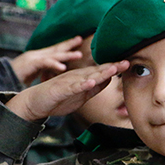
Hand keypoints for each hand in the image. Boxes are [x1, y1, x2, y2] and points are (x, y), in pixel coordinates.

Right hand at [6, 61, 129, 121]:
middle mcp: (77, 77)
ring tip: (113, 68)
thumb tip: (108, 81)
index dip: (114, 68)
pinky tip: (90, 82)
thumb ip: (94, 88)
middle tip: (127, 62)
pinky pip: (72, 87)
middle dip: (112, 67)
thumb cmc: (58, 98)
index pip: (101, 72)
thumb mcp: (81, 95)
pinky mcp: (60, 89)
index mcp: (83, 78)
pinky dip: (82, 84)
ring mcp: (69, 82)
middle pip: (97, 71)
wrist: (35, 102)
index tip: (129, 64)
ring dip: (101, 73)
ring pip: (87, 76)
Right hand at [10, 36, 84, 85]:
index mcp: (38, 57)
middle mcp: (36, 55)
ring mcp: (33, 58)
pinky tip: (62, 67)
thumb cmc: (14, 78)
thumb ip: (43, 72)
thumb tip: (55, 72)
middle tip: (81, 39)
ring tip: (78, 55)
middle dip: (69, 44)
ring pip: (52, 55)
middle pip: (55, 48)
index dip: (66, 45)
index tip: (78, 41)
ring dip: (66, 55)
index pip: (54, 50)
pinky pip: (43, 63)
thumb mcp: (32, 74)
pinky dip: (53, 64)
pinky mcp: (29, 64)